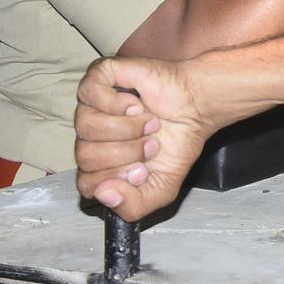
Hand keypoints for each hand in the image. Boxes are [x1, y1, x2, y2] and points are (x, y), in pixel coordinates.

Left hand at [74, 57, 213, 221]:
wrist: (198, 107)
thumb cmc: (179, 142)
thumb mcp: (162, 189)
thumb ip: (134, 206)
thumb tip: (104, 193)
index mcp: (100, 164)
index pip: (87, 183)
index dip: (116, 178)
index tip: (143, 169)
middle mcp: (90, 136)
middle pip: (85, 156)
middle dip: (125, 153)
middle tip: (151, 143)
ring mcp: (91, 105)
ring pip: (86, 126)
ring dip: (125, 128)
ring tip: (148, 123)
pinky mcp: (100, 77)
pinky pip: (90, 94)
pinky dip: (116, 103)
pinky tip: (135, 104)